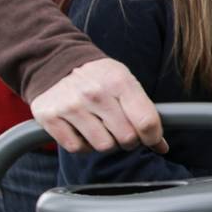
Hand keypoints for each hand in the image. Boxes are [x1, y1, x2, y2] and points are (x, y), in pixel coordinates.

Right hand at [30, 57, 164, 154]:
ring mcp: (70, 105)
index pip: (146, 122)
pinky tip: (82, 129)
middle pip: (126, 138)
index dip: (153, 137)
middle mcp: (94, 93)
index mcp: (118, 81)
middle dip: (129, 140)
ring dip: (105, 142)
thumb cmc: (98, 78)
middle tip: (121, 130)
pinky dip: (82, 144)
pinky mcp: (50, 117)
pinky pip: (76, 148)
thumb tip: (161, 146)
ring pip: (103, 146)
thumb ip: (145, 111)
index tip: (151, 138)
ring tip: (100, 128)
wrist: (56, 63)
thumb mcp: (125, 82)